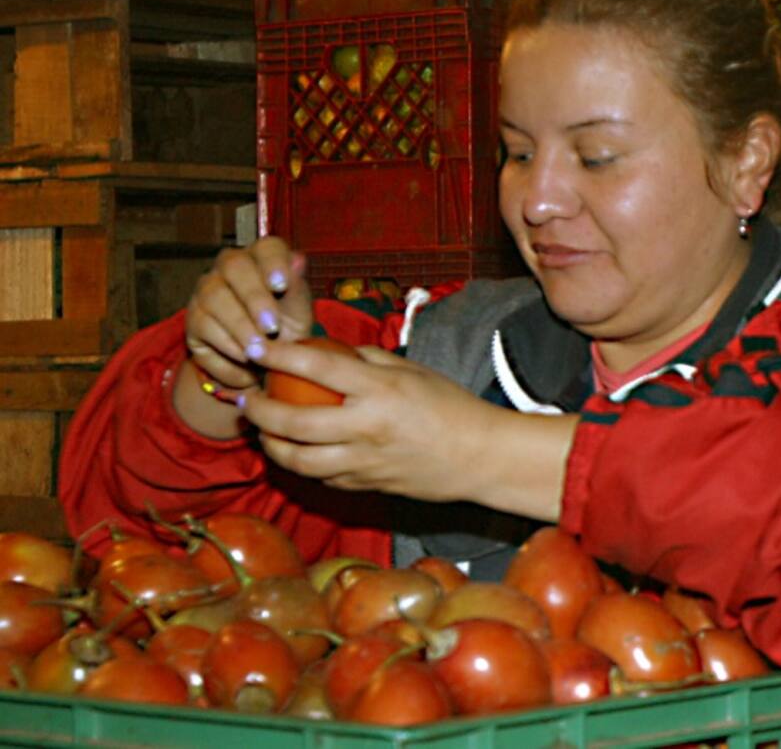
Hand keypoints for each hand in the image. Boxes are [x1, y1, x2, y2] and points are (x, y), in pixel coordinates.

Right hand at [185, 237, 313, 392]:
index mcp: (264, 258)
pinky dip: (227, 345)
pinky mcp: (193, 316)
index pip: (267, 247)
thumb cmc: (288, 327)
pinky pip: (204, 324)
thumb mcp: (299, 312)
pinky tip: (245, 359)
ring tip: (259, 350)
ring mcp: (208, 288)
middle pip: (235, 266)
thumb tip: (298, 260)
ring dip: (240, 326)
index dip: (274, 263)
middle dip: (255, 297)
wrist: (266, 361)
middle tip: (272, 327)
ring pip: (215, 296)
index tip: (282, 285)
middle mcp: (231, 266)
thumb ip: (297, 287)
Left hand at [239, 342, 577, 520]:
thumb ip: (367, 361)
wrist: (480, 456)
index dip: (280, 355)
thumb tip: (326, 352)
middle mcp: (367, 428)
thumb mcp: (412, 371)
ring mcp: (365, 463)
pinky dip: (303, 465)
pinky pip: (322, 479)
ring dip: (271, 446)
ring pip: (300, 462)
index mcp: (380, 390)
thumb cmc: (450, 406)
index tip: (257, 348)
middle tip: (247, 399)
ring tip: (262, 432)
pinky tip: (296, 453)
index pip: (317, 367)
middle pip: (294, 423)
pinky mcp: (367, 486)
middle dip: (260, 411)